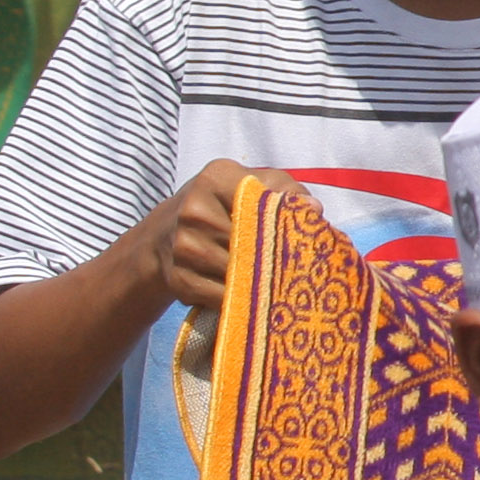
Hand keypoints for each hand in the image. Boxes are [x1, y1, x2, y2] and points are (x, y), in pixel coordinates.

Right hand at [139, 160, 305, 315]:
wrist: (165, 234)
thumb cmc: (225, 205)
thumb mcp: (256, 185)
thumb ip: (287, 190)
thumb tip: (314, 209)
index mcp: (215, 179)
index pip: (262, 202)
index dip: (286, 221)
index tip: (300, 236)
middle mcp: (194, 210)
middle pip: (253, 242)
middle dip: (277, 256)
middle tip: (298, 266)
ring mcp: (183, 246)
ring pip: (240, 273)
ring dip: (261, 282)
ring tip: (276, 280)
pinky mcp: (178, 280)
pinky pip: (222, 298)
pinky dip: (242, 300)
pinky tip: (251, 295)